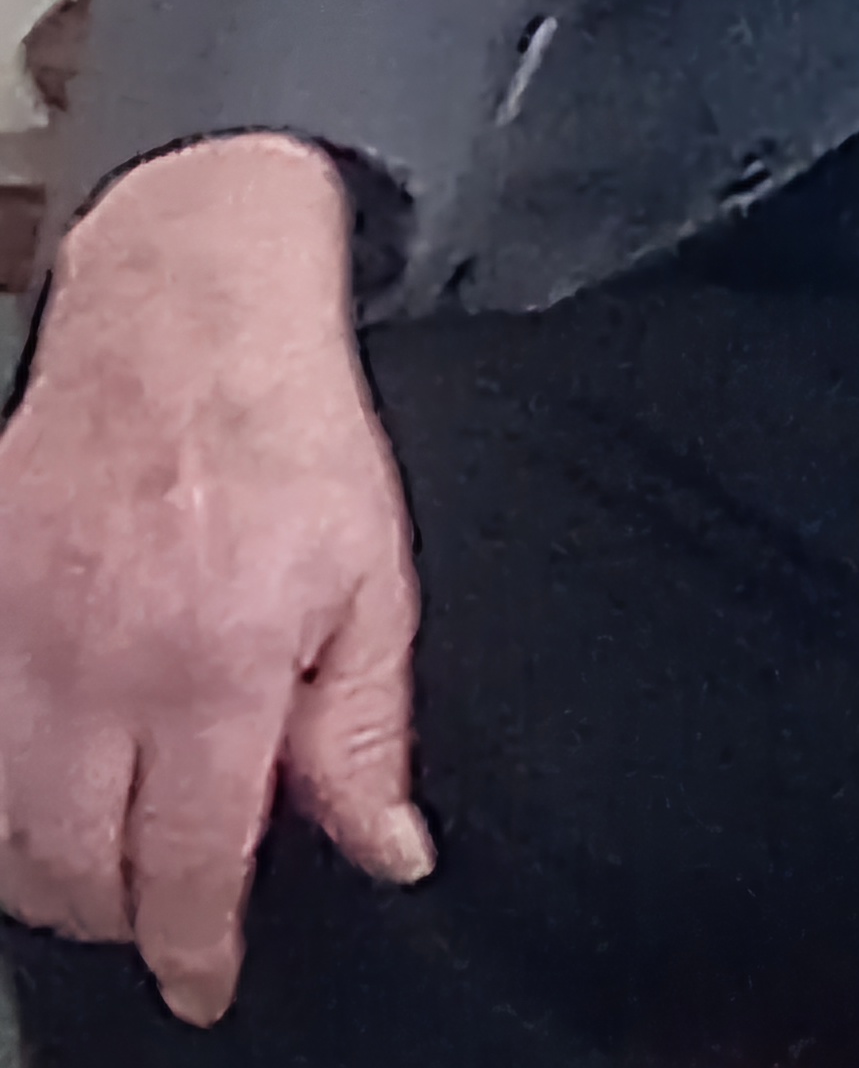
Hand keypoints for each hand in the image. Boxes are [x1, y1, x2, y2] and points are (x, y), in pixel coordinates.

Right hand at [0, 135, 431, 1025]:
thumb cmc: (287, 433)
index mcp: (216, 661)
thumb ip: (367, 727)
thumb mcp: (371, 577)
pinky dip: (0, 789)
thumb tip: (386, 850)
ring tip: (107, 854)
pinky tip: (45, 783)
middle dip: (123, 913)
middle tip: (164, 904)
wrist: (188, 313)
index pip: (190, 866)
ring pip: (0, 828)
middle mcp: (100, 662)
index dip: (198, 948)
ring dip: (48, 869)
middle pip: (75, 870)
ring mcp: (17, 633)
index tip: (205, 979)